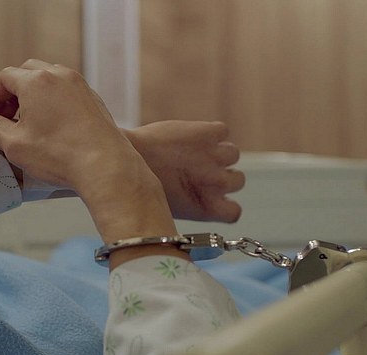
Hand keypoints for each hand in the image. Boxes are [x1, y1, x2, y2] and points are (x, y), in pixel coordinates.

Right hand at [0, 60, 184, 265]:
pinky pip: (66, 92)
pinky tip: (50, 127)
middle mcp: (58, 75)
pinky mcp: (93, 98)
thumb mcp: (14, 144)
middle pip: (26, 73)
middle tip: (3, 117)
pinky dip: (52, 102)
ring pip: (47, 80)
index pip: (4, 79)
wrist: (105, 165)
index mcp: (36, 81)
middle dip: (11, 93)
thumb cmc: (59, 155)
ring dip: (32, 96)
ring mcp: (79, 85)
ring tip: (26, 123)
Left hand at [123, 121, 244, 222]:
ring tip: (195, 151)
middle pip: (238, 180)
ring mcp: (215, 157)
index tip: (210, 198)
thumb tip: (199, 197)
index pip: (235, 212)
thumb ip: (192, 203)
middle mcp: (217, 183)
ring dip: (218, 152)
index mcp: (208, 208)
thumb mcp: (169, 205)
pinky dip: (212, 132)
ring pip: (232, 154)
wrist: (129, 156)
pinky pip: (222, 130)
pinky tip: (193, 136)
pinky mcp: (208, 133)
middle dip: (221, 176)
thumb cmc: (141, 185)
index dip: (225, 204)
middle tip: (198, 171)